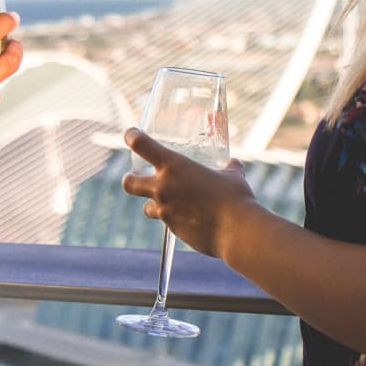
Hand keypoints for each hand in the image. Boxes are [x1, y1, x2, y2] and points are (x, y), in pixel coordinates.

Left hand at [121, 127, 254, 257]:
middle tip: (132, 177)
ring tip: (164, 203)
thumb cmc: (235, 198)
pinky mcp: (173, 229)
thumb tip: (233, 163)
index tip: (131, 134)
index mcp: (173, 166)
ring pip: (146, 208)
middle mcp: (163, 187)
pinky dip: (173, 219)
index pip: (142, 145)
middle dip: (129, 179)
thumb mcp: (232, 176)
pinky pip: (167, 222)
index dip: (132, 137)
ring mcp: (165, 210)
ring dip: (152, 205)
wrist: (236, 231)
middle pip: (129, 183)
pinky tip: (187, 219)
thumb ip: (229, 168)